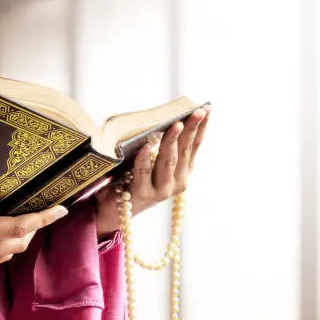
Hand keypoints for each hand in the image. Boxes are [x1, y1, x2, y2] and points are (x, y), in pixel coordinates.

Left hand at [95, 106, 209, 235]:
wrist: (113, 210)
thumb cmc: (130, 179)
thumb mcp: (150, 162)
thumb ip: (158, 147)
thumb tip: (160, 120)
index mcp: (181, 172)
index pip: (194, 146)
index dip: (201, 127)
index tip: (206, 108)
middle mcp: (176, 182)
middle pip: (184, 151)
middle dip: (191, 129)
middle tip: (195, 111)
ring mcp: (161, 190)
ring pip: (168, 161)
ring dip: (172, 141)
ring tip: (176, 125)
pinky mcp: (143, 194)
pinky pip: (144, 172)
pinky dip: (145, 158)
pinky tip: (146, 145)